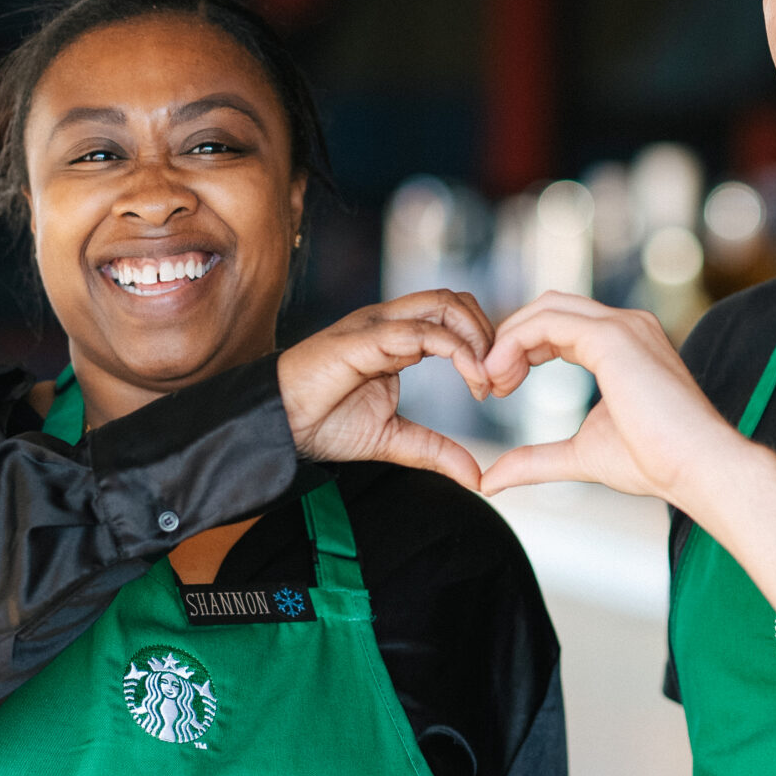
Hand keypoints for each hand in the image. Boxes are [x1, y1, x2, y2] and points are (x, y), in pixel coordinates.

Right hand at [277, 291, 494, 488]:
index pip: (453, 315)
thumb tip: (477, 476)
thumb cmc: (323, 424)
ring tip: (485, 379)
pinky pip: (421, 332)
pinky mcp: (364, 339)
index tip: (495, 386)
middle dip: (488, 333)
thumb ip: (435, 450)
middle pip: (454, 299)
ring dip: (477, 337)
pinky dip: (456, 351)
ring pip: (443, 304)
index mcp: (397, 338)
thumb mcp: (393, 439)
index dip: (483, 342)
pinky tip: (471, 379)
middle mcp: (389, 323)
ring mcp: (377, 326)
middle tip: (498, 378)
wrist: (277, 428)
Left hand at [479, 295, 734, 506]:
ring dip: (509, 340)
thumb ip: (535, 460)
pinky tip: (504, 375)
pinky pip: (547, 322)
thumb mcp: (579, 455)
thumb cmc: (654, 462)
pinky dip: (516, 343)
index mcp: (622, 345)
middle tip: (491, 383)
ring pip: (545, 307)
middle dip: (510, 339)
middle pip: (548, 307)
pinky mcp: (612, 337)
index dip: (520, 350)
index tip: (500, 388)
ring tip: (494, 381)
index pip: (557, 324)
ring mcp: (622, 326)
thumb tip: (490, 479)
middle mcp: (625, 325)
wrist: (697, 468)